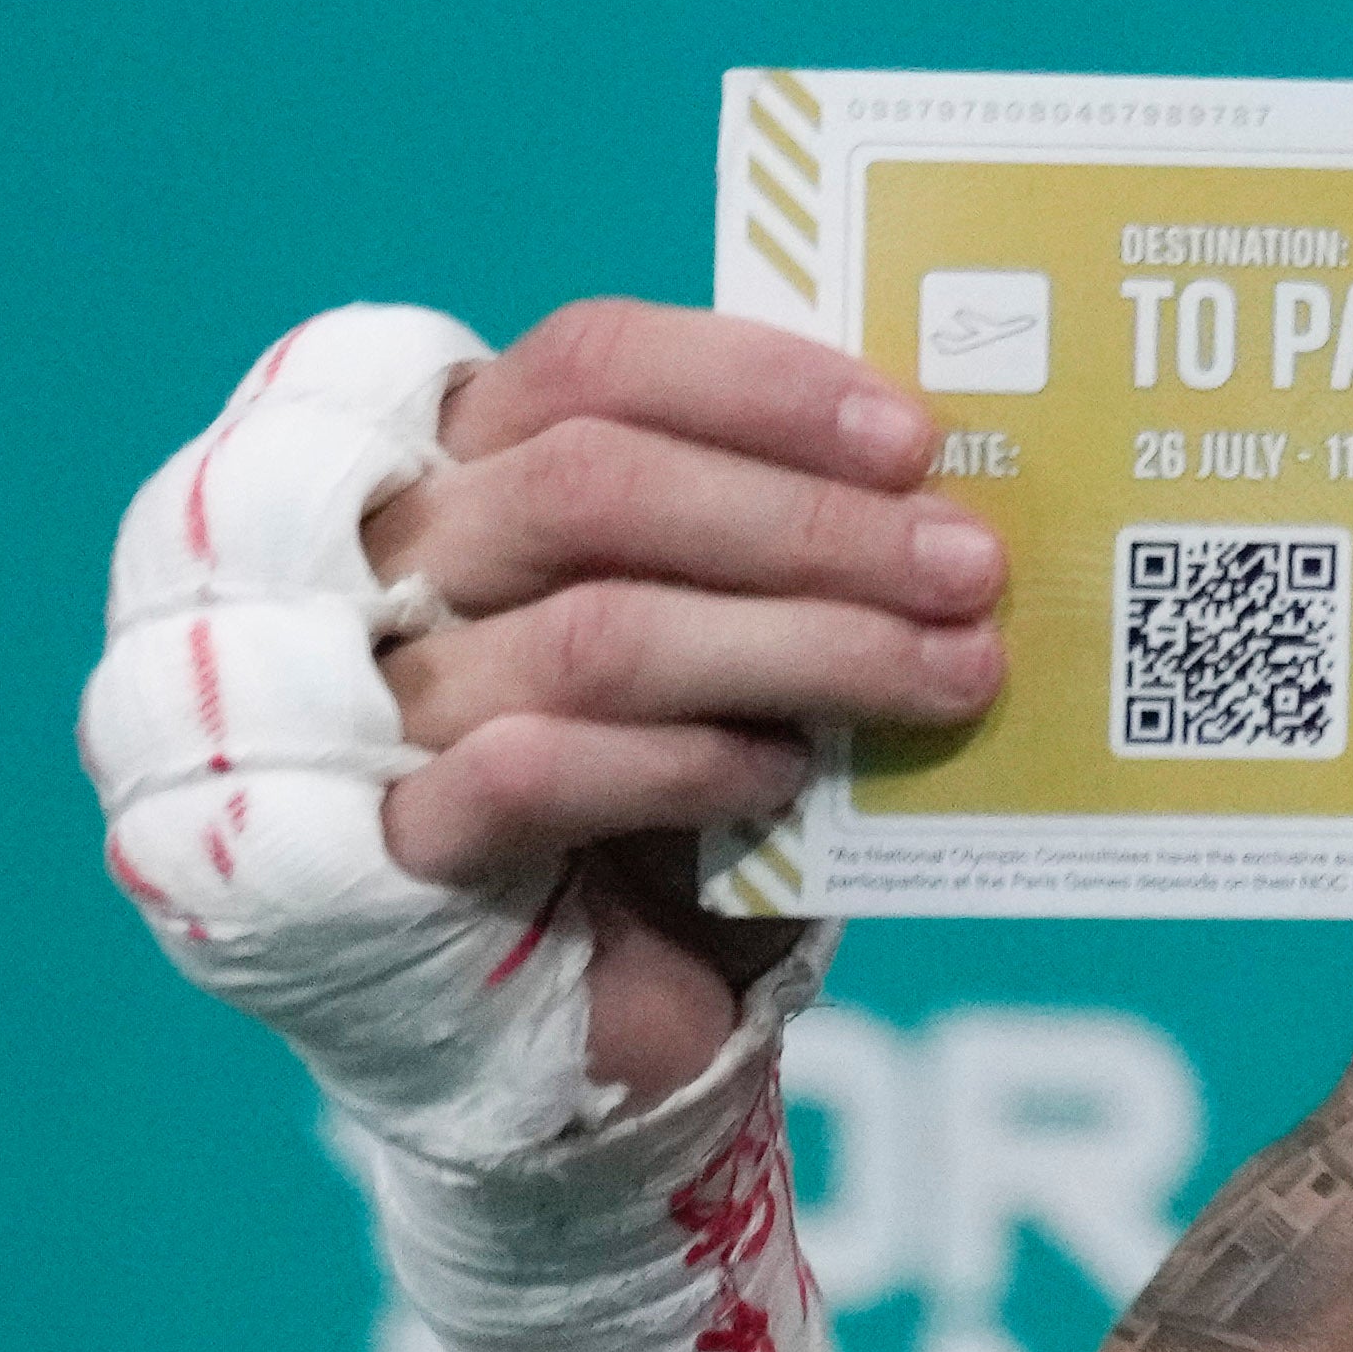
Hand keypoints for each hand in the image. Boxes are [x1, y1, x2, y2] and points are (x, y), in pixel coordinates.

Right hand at [367, 303, 1008, 1087]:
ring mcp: (382, 701)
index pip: (588, 362)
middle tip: (970, 566)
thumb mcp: (720, 623)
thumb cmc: (665, 771)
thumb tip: (940, 487)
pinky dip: (685, 762)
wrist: (582, 989)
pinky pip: (538, 772)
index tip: (910, 440)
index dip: (752, 382)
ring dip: (800, 643)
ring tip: (945, 674)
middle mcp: (402, 562)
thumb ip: (776, 539)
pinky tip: (785, 772)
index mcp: (474, 463)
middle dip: (808, 521)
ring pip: (594, 631)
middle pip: (592, 483)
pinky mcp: (394, 843)